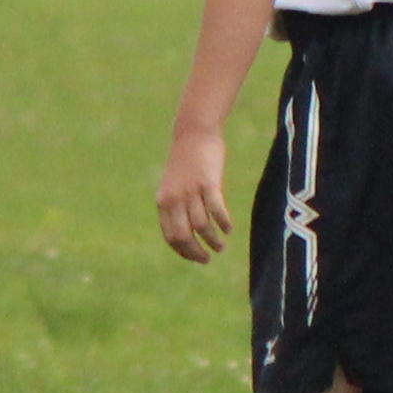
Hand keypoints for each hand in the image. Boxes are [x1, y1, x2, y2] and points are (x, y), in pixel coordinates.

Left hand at [157, 128, 233, 263]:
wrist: (193, 132)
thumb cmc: (186, 160)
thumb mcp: (175, 185)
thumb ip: (178, 206)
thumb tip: (190, 231)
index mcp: (163, 202)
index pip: (171, 236)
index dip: (183, 251)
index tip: (195, 258)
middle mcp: (174, 199)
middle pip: (184, 236)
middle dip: (196, 252)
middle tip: (207, 260)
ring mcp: (191, 191)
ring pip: (202, 226)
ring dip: (213, 241)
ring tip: (221, 247)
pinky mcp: (208, 183)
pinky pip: (217, 210)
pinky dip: (223, 223)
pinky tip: (229, 229)